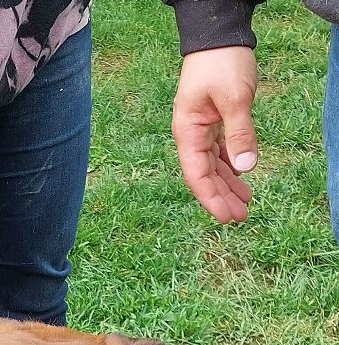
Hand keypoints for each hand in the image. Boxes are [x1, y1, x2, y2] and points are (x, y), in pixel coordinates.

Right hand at [172, 46, 257, 223]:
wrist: (217, 37)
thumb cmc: (221, 63)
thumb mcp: (234, 98)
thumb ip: (239, 133)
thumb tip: (245, 167)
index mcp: (188, 134)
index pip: (197, 176)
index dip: (211, 199)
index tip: (226, 217)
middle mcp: (191, 137)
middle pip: (205, 176)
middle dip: (222, 197)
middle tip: (240, 217)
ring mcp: (201, 131)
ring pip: (213, 166)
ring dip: (228, 185)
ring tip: (245, 203)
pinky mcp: (213, 123)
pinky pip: (220, 152)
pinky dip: (231, 166)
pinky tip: (242, 176)